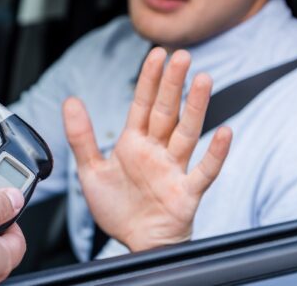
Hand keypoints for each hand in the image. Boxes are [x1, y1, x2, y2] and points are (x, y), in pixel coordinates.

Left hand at [63, 47, 231, 251]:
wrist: (133, 243)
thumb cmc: (118, 207)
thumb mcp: (91, 170)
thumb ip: (81, 136)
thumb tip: (70, 101)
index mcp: (134, 143)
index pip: (143, 104)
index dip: (149, 79)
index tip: (157, 54)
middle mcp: (157, 151)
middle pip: (167, 112)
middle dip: (173, 84)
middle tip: (182, 56)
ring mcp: (174, 170)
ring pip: (187, 133)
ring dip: (196, 108)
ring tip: (204, 81)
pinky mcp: (187, 192)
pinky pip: (204, 171)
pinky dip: (216, 153)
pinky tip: (225, 133)